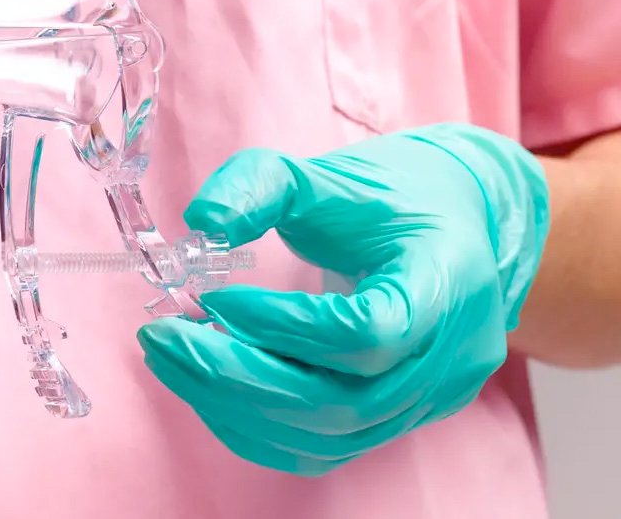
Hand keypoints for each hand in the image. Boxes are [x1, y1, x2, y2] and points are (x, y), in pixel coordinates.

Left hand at [138, 123, 549, 474]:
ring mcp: (427, 402)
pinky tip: (205, 386)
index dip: (282, 325)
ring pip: (327, 438)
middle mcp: (448, 359)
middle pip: (340, 404)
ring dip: (233, 405)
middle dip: (235, 376)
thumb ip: (261, 185)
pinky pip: (322, 448)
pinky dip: (254, 426)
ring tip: (171, 358)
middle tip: (161, 338)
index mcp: (445, 283)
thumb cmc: (394, 197)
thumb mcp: (329, 173)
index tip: (215, 297)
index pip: (367, 334)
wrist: (459, 227)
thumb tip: (201, 221)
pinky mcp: (396, 422)